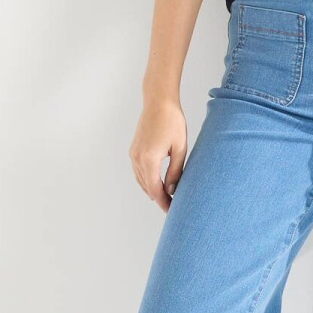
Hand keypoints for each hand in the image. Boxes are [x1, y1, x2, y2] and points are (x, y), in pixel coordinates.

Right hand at [128, 96, 188, 212]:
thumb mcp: (180, 148)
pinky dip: (146, 181)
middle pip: (147, 187)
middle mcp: (137, 158)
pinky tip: (156, 184)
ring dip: (152, 190)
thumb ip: (176, 170)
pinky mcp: (133, 150)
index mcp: (149, 159)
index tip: (171, 211)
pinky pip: (138, 172)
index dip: (163, 202)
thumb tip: (172, 189)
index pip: (155, 189)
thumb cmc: (172, 121)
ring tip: (166, 199)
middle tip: (172, 208)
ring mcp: (133, 154)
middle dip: (159, 199)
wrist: (158, 102)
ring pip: (141, 181)